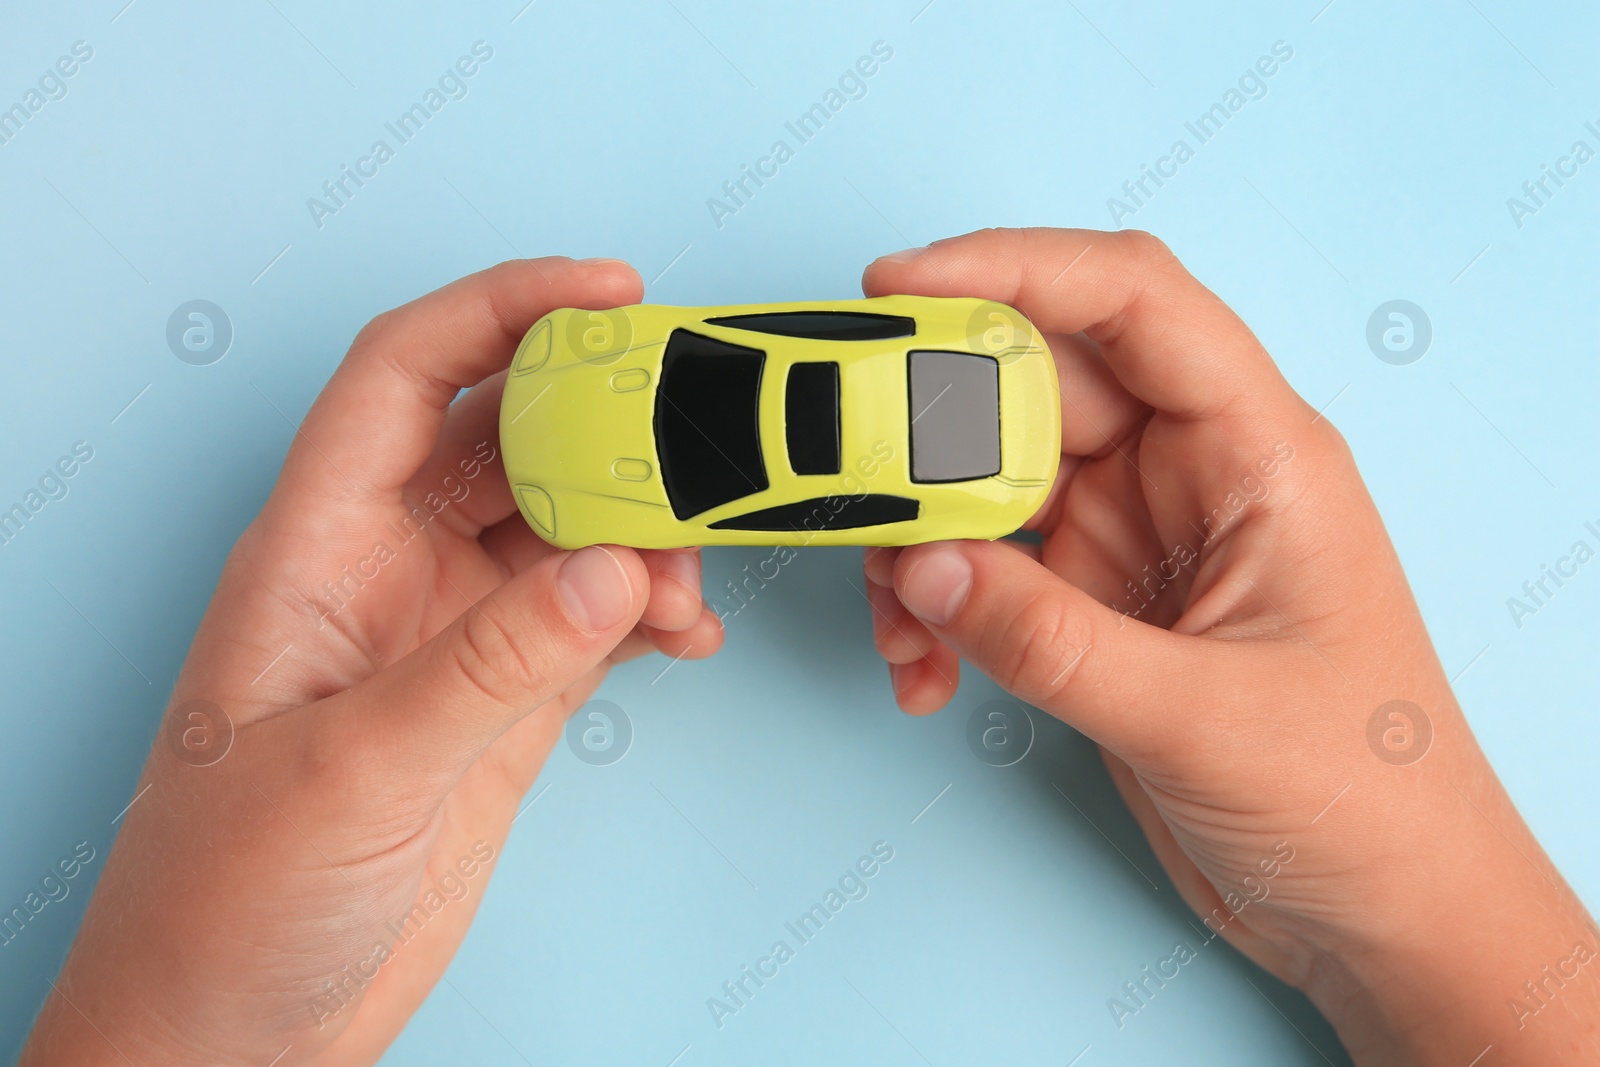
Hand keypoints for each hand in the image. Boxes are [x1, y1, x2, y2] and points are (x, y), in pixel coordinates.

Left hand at [22, 258, 723, 1066]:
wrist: (235, 1033)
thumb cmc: (224, 900)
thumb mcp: (353, 770)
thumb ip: (489, 663)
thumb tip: (615, 565)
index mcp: (316, 548)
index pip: (407, 374)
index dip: (502, 307)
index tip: (609, 291)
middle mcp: (386, 572)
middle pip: (508, 438)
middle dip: (604, 419)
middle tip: (699, 429)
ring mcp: (450, 637)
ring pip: (564, 529)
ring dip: (643, 533)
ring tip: (697, 575)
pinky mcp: (499, 705)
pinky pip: (592, 620)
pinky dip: (650, 612)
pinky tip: (688, 635)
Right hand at [861, 228, 1598, 1063]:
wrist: (1382, 912)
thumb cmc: (1360, 801)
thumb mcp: (1199, 717)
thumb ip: (1048, 639)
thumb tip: (918, 565)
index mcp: (1259, 454)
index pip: (1134, 303)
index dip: (1014, 268)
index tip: (898, 285)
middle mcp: (1192, 476)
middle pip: (1038, 387)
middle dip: (932, 428)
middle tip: (851, 476)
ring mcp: (1139, 539)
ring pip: (993, 481)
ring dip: (922, 540)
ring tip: (893, 619)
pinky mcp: (1098, 605)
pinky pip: (987, 571)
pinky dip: (938, 609)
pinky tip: (922, 672)